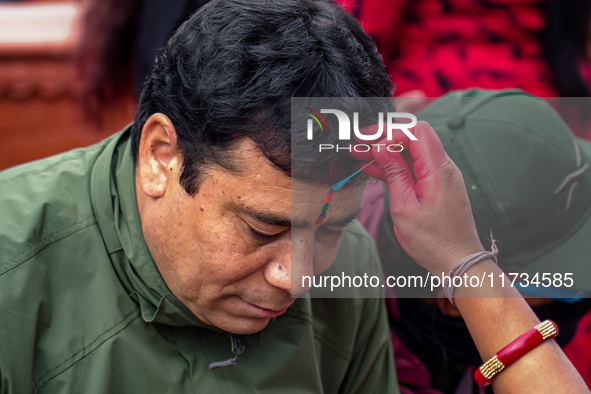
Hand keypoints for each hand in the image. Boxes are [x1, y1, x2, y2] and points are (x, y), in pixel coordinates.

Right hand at [352, 121, 484, 273]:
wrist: (458, 261)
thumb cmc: (434, 241)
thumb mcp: (405, 207)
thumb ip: (394, 174)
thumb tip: (381, 149)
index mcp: (439, 170)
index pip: (417, 131)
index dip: (391, 132)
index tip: (371, 143)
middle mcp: (443, 168)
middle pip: (413, 138)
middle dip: (384, 139)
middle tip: (359, 146)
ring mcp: (441, 176)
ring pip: (411, 152)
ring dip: (386, 153)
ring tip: (360, 157)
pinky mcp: (436, 185)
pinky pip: (414, 167)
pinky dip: (395, 166)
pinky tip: (374, 169)